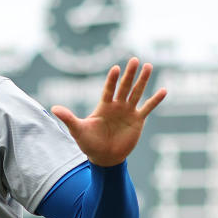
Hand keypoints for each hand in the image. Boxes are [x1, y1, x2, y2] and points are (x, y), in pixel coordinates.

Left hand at [51, 57, 166, 166]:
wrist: (104, 158)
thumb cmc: (89, 143)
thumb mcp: (78, 130)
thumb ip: (69, 118)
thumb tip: (53, 108)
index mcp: (103, 106)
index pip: (108, 89)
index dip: (112, 80)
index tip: (116, 68)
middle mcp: (117, 106)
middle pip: (124, 87)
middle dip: (129, 74)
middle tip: (134, 60)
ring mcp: (128, 112)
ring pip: (137, 93)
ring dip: (142, 81)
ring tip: (149, 66)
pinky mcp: (138, 121)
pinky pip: (147, 108)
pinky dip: (155, 100)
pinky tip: (163, 90)